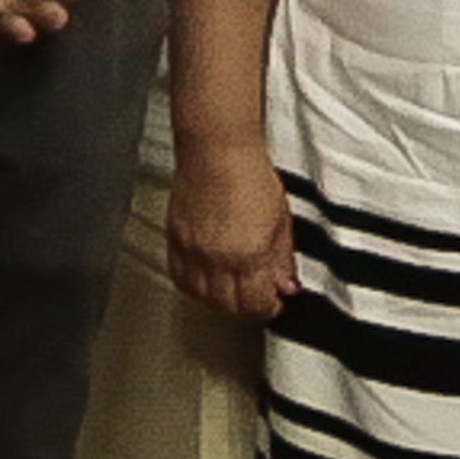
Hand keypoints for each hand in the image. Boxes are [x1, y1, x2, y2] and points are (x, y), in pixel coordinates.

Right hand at [167, 142, 291, 321]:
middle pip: (226, 306)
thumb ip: (281, 258)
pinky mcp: (175, 239)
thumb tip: (284, 284)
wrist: (216, 150)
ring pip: (200, 297)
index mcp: (248, 254)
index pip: (254, 303)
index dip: (267, 307)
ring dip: (217, 301)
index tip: (273, 301)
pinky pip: (179, 277)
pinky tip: (204, 280)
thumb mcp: (280, 221)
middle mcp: (216, 257)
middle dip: (243, 308)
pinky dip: (192, 286)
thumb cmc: (249, 174)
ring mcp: (192, 250)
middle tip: (254, 299)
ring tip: (229, 292)